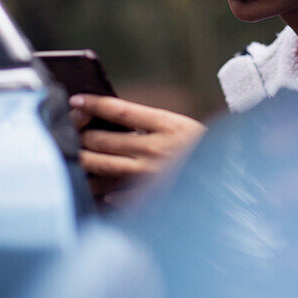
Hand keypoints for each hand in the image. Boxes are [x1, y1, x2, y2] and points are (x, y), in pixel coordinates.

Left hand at [69, 94, 206, 208]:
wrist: (228, 181)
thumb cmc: (201, 151)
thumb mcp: (180, 127)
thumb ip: (148, 123)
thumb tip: (109, 119)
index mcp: (167, 126)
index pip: (120, 110)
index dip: (94, 104)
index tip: (76, 99)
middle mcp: (155, 150)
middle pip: (103, 139)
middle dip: (80, 132)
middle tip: (69, 128)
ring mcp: (148, 176)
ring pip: (101, 166)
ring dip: (81, 159)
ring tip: (71, 154)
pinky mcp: (146, 198)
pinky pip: (111, 193)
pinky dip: (98, 188)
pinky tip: (91, 183)